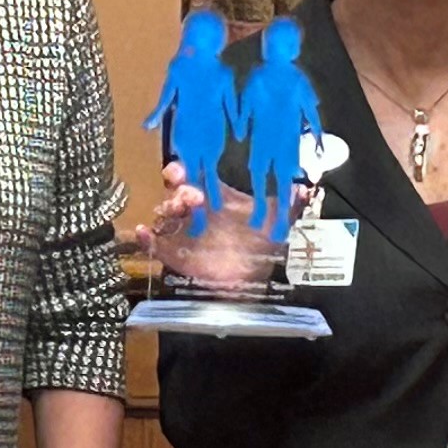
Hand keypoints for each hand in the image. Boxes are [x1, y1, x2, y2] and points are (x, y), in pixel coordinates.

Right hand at [133, 163, 277, 292]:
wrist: (259, 277)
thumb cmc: (265, 242)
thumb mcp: (280, 219)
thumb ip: (290, 203)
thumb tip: (304, 189)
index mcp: (216, 196)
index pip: (194, 176)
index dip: (184, 171)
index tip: (181, 170)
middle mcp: (198, 211)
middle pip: (176, 194)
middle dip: (178, 191)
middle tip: (189, 197)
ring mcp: (186, 233)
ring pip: (164, 216)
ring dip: (164, 210)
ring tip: (174, 212)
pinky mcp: (179, 256)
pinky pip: (157, 246)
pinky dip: (147, 239)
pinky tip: (143, 232)